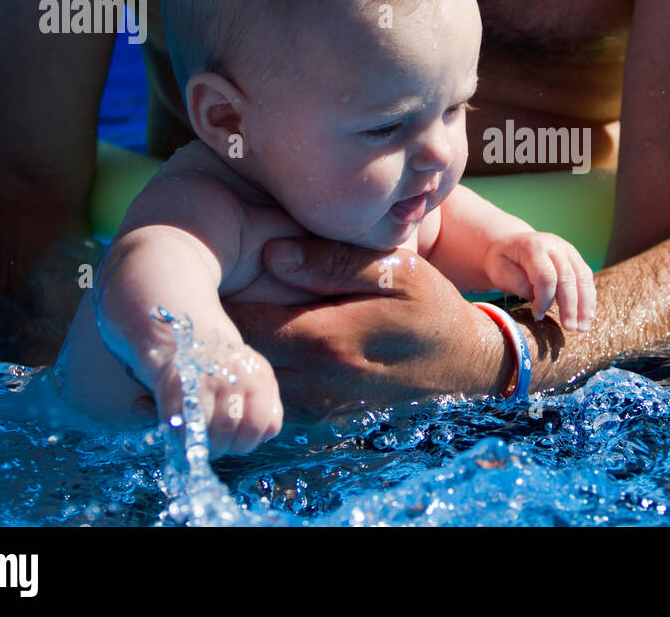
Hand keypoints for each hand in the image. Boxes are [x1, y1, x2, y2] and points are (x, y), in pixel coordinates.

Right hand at [149, 335, 283, 458]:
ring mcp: (202, 379)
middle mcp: (232, 375)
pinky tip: (183, 438)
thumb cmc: (232, 371)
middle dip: (222, 446)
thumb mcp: (259, 381)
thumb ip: (270, 409)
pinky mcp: (174, 385)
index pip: (258, 423)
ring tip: (201, 443)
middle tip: (216, 448)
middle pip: (228, 427)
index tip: (237, 445)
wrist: (194, 339)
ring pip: (205, 427)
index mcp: (258, 376)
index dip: (247, 442)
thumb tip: (266, 434)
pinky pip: (179, 422)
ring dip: (202, 444)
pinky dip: (181, 438)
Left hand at [224, 238, 510, 417]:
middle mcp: (315, 381)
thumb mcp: (398, 270)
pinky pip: (269, 397)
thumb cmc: (432, 307)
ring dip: (231, 357)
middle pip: (236, 361)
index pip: (243, 324)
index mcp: (329, 340)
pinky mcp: (320, 416)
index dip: (216, 300)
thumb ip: (334, 260)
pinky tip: (252, 350)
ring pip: (248, 385)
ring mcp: (316, 405)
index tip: (206, 273)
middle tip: (203, 297)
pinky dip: (254, 376)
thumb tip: (271, 254)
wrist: (467, 366)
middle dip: (215, 330)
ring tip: (219, 323)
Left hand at [483, 232, 595, 331]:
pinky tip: (587, 316)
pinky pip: (587, 279)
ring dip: (584, 305)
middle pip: (568, 278)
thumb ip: (519, 284)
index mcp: (534, 247)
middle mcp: (556, 246)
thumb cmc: (504, 261)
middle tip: (569, 328)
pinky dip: (589, 299)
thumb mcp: (500, 271)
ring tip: (582, 328)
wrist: (512, 244)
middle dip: (570, 306)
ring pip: (583, 279)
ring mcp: (569, 251)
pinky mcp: (576, 259)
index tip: (538, 316)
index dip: (544, 299)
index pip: (546, 276)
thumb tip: (540, 301)